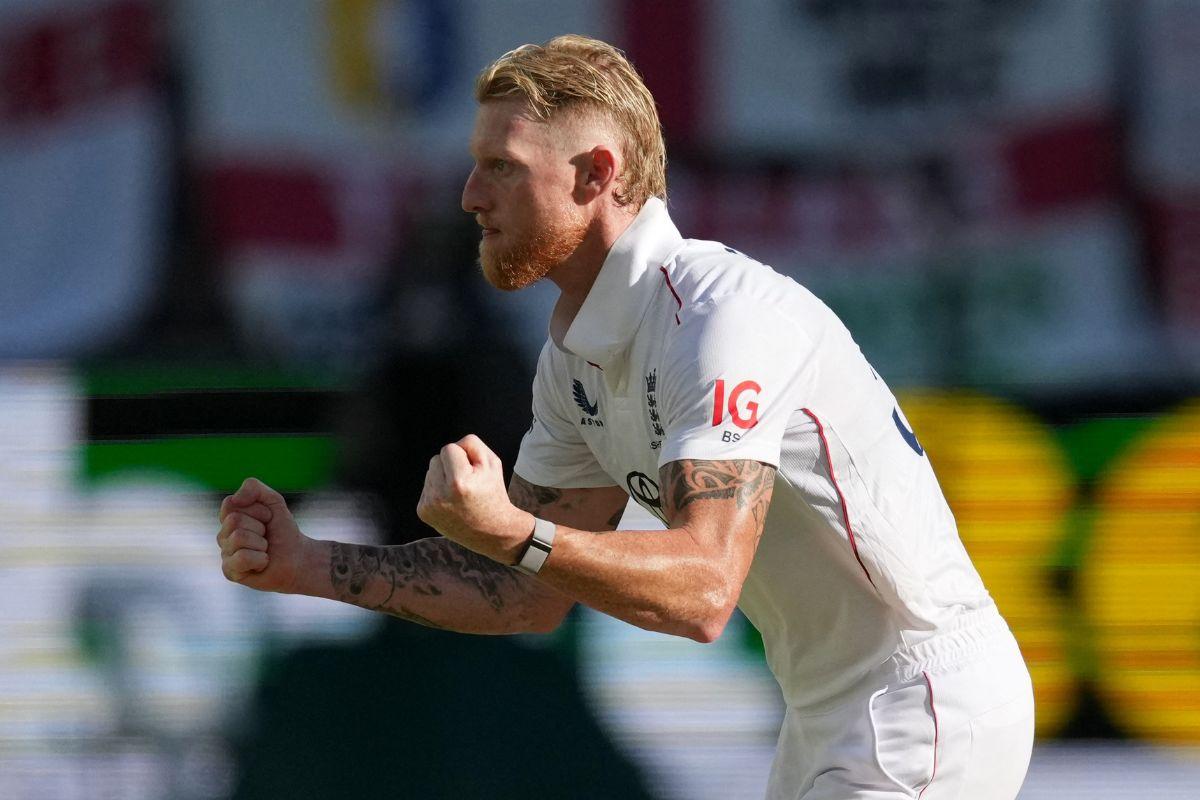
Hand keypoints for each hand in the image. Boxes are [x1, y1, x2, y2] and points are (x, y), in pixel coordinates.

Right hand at [217, 477, 310, 593]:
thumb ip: (253, 487)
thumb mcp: (273, 500)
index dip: (256, 509)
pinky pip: (242, 558)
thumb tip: (234, 499)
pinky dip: (260, 559)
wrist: (298, 558)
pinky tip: (263, 563)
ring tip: (265, 549)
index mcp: (229, 517)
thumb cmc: (283, 530)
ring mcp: (225, 554)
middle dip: (260, 526)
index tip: (268, 517)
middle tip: (267, 536)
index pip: (231, 503)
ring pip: (239, 537)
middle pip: (234, 520)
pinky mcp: (230, 572)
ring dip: (261, 543)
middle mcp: (223, 535)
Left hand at [416, 434, 532, 563]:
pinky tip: (450, 502)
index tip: (474, 472)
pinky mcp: (423, 512)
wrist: (490, 531)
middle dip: (451, 466)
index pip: (449, 448)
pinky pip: (426, 487)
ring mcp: (429, 505)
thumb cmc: (492, 493)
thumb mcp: (492, 463)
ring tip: (459, 493)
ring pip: (430, 472)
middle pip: (436, 459)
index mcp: (458, 482)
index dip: (464, 456)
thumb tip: (451, 446)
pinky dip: (437, 490)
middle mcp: (440, 495)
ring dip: (443, 477)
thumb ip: (472, 444)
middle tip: (467, 483)